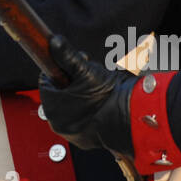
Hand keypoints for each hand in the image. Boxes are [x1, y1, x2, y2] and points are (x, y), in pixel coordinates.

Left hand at [38, 34, 134, 155]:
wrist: (133, 118)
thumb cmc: (109, 97)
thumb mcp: (86, 70)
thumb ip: (67, 55)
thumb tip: (54, 42)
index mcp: (53, 109)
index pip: (46, 82)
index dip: (59, 69)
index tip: (70, 64)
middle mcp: (59, 124)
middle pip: (59, 94)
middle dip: (71, 81)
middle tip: (86, 74)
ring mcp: (73, 133)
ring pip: (70, 105)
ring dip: (80, 93)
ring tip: (96, 87)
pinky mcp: (87, 138)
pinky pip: (81, 118)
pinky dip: (88, 109)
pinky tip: (100, 101)